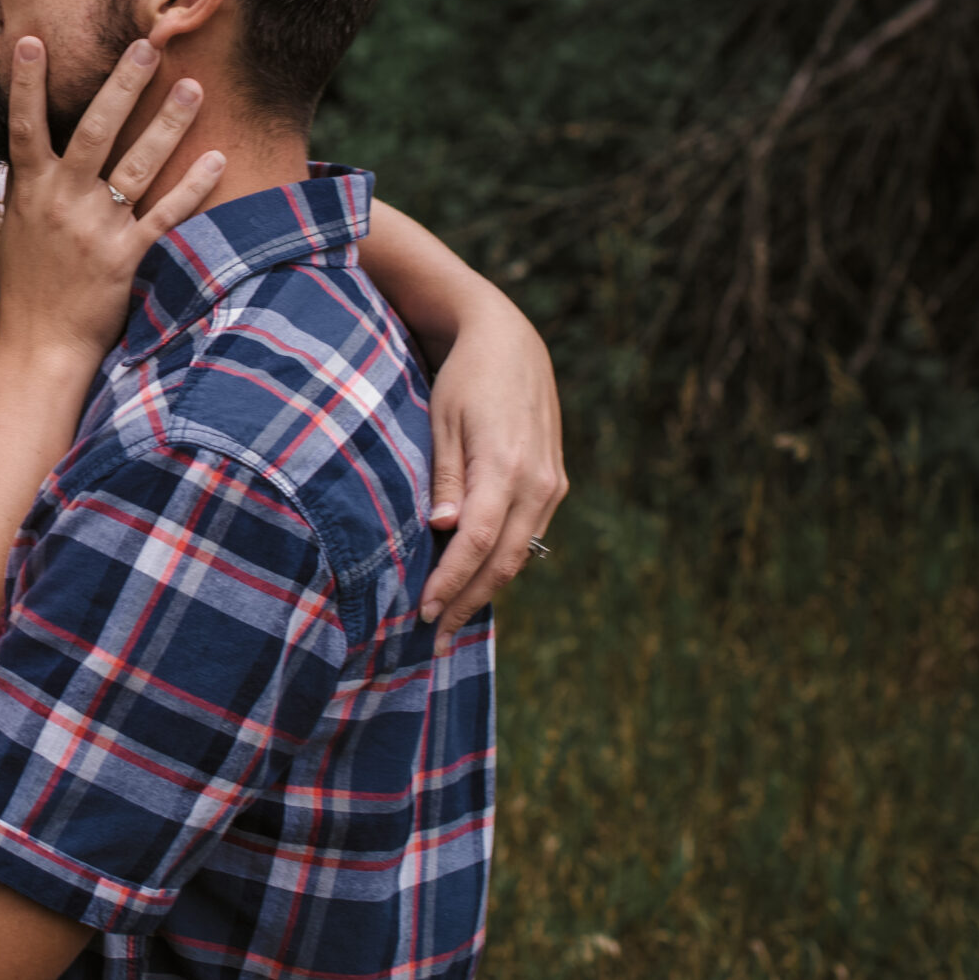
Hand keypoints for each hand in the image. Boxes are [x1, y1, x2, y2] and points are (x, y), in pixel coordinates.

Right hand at [0, 37, 226, 361]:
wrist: (41, 344)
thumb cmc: (28, 282)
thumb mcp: (16, 224)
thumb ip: (29, 179)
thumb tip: (30, 136)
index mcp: (31, 190)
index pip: (25, 126)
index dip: (25, 83)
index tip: (31, 39)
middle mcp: (63, 202)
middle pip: (95, 132)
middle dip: (122, 86)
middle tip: (147, 45)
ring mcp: (97, 229)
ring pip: (137, 166)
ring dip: (168, 125)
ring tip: (193, 87)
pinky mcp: (127, 257)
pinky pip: (166, 215)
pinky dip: (193, 187)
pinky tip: (218, 159)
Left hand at [419, 297, 567, 651]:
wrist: (509, 342)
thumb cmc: (464, 378)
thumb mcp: (442, 420)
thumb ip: (446, 478)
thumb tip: (444, 532)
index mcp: (506, 466)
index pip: (477, 543)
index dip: (451, 583)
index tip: (424, 613)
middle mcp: (538, 482)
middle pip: (503, 560)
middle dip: (468, 602)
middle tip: (435, 637)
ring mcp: (552, 484)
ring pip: (520, 554)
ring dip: (486, 589)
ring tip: (451, 619)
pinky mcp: (554, 483)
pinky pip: (528, 535)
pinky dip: (501, 562)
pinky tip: (475, 580)